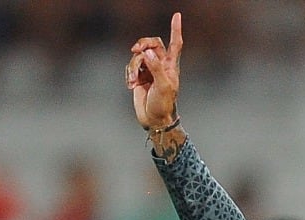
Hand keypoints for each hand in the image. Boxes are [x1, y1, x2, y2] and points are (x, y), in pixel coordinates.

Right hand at [126, 11, 182, 129]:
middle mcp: (160, 65)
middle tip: (136, 49)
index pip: (175, 43)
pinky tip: (130, 85)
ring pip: (138, 57)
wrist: (154, 119)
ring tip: (132, 81)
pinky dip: (128, 74)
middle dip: (143, 43)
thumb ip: (155, 67)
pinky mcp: (138, 77)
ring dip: (133, 67)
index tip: (177, 15)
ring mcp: (148, 70)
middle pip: (151, 43)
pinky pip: (130, 67)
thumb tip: (146, 52)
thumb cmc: (164, 104)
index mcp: (170, 65)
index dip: (175, 29)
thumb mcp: (163, 86)